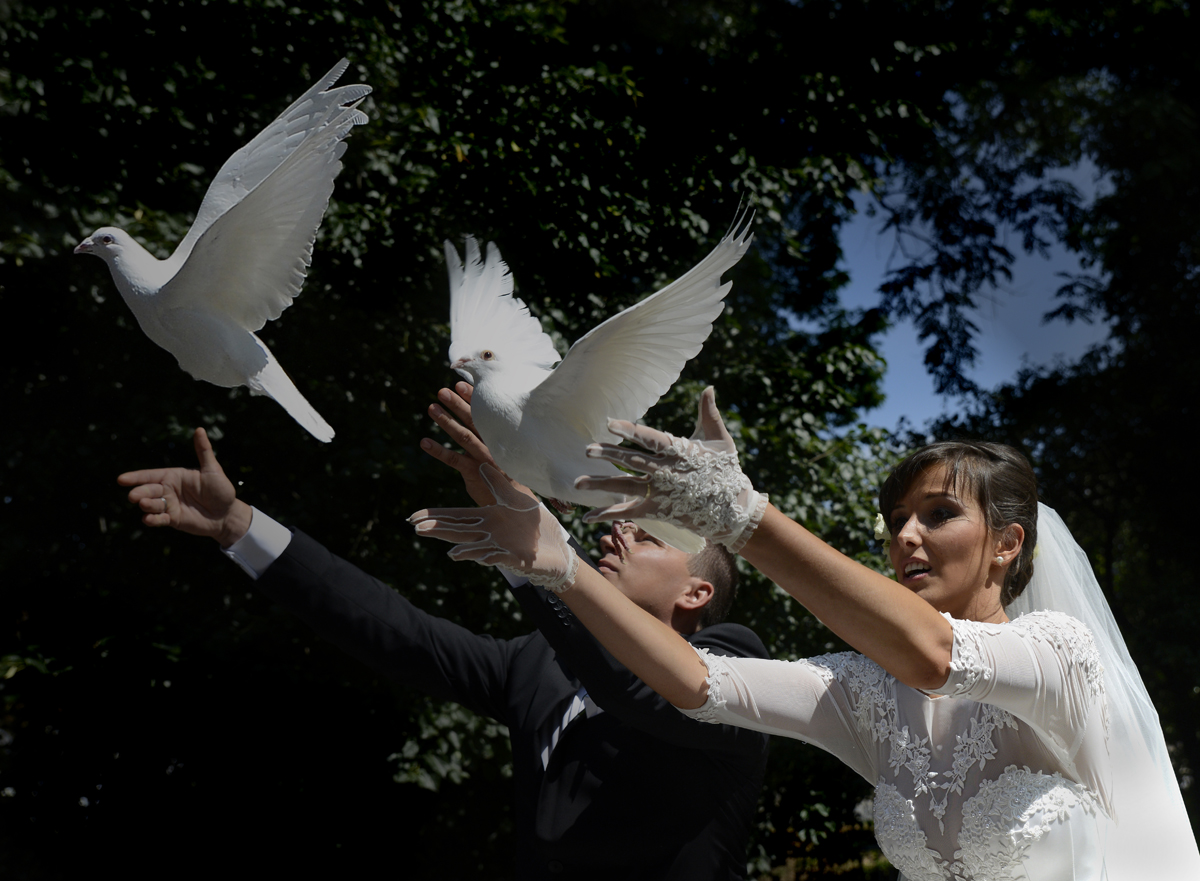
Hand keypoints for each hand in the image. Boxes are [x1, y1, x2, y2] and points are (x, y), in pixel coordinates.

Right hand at [117, 428, 251, 546]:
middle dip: (140, 493)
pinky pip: (159, 519)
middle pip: (148, 490)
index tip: (121, 479)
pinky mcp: (172, 519)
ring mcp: (169, 505)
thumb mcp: (212, 469)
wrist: (228, 514)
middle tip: (134, 497)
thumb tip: (199, 428)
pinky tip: (148, 519)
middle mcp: (168, 490)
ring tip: (144, 505)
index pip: (150, 475)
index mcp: (173, 476)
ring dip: (147, 505)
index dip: (136, 477)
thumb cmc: (221, 489)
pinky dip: (152, 519)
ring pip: (151, 505)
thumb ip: (203, 451)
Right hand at [409, 463, 579, 592]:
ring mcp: (501, 546)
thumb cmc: (534, 525)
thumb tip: (482, 463)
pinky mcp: (516, 557)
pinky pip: (501, 557)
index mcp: (487, 518)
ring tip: (449, 552)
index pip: (456, 516)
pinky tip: (483, 559)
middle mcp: (490, 533)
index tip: (414, 516)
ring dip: (463, 550)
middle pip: (460, 531)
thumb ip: (498, 483)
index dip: (435, 516)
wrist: (555, 547)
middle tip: (416, 529)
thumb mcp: (515, 499)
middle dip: (439, 530)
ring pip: (477, 547)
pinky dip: (491, 558)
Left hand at [420, 381, 532, 506]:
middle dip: (458, 404)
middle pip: (474, 420)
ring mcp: (483, 458)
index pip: (485, 414)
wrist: (515, 504)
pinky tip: (424, 442)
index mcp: (500, 437)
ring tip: (432, 408)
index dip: (472, 398)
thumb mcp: (504, 454)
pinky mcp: (474, 473)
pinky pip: (454, 459)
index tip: (460, 384)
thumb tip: (476, 422)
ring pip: (463, 436)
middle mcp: (493, 444)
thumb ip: (492, 438)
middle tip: (442, 391)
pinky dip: (438, 451)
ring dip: (446, 421)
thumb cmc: (508, 476)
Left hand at [574, 386, 767, 552]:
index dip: (630, 431)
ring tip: (578, 482)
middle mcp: (666, 471)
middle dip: (609, 454)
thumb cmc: (726, 470)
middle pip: (632, 461)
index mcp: (679, 451)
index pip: (650, 438)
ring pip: (625, 486)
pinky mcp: (657, 510)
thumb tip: (708, 387)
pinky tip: (588, 517)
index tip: (611, 424)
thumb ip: (708, 413)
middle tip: (587, 449)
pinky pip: (628, 511)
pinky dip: (608, 514)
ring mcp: (660, 492)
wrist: (733, 509)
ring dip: (601, 484)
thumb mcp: (720, 439)